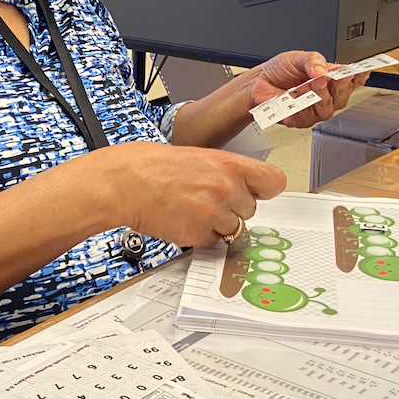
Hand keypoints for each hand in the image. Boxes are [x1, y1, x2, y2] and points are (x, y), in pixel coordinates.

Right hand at [86, 142, 285, 247]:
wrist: (124, 182)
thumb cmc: (152, 166)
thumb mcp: (198, 156)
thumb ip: (226, 172)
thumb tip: (245, 187)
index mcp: (229, 164)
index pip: (274, 182)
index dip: (264, 190)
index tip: (258, 193)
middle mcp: (226, 189)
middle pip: (250, 210)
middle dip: (232, 209)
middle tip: (206, 200)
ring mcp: (213, 214)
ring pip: (233, 229)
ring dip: (217, 225)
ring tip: (191, 210)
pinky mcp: (198, 235)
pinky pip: (212, 242)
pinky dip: (199, 236)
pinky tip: (182, 220)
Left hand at [246, 50, 367, 127]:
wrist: (259, 81)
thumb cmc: (280, 70)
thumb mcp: (297, 57)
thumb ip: (312, 60)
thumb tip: (322, 70)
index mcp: (329, 78)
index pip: (351, 80)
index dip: (359, 77)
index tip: (359, 72)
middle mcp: (325, 95)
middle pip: (342, 97)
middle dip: (338, 88)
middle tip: (327, 77)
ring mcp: (313, 109)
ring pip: (326, 109)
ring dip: (319, 96)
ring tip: (308, 85)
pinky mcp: (299, 120)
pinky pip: (306, 118)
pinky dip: (301, 107)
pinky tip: (296, 97)